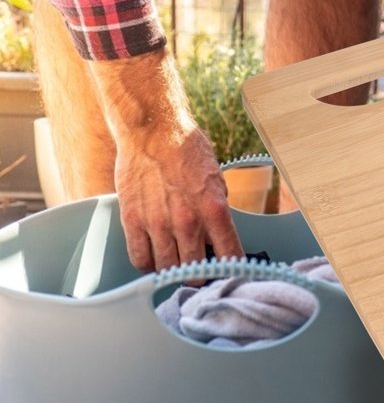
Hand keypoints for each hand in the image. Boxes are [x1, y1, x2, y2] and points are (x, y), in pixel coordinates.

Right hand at [115, 123, 242, 271]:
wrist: (153, 129)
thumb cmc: (187, 152)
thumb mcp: (217, 183)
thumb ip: (218, 216)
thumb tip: (218, 243)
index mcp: (215, 211)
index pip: (230, 259)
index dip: (231, 271)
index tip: (229, 273)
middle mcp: (187, 221)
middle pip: (194, 273)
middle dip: (199, 274)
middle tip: (198, 268)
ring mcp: (158, 223)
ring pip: (167, 271)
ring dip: (173, 271)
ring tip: (177, 262)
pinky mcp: (133, 221)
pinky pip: (140, 260)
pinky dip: (149, 264)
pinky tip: (155, 255)